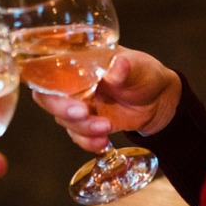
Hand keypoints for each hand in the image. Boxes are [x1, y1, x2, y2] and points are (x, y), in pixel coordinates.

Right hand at [34, 47, 181, 152]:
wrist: (158, 102)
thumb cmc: (145, 75)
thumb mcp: (140, 68)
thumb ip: (127, 68)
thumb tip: (118, 65)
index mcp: (80, 62)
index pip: (49, 68)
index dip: (46, 82)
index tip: (63, 93)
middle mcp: (74, 84)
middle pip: (49, 98)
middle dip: (63, 109)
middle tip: (84, 113)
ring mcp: (79, 105)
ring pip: (64, 120)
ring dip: (82, 127)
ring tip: (107, 126)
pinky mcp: (87, 124)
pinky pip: (78, 136)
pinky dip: (88, 142)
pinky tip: (102, 142)